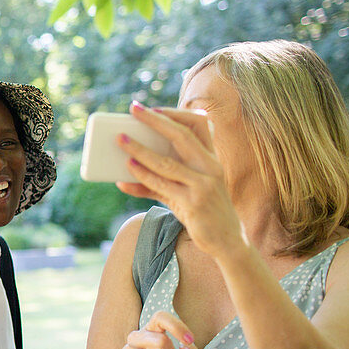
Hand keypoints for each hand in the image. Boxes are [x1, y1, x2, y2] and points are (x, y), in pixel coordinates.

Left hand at [116, 103, 242, 257]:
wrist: (227, 240)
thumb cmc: (201, 210)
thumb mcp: (183, 191)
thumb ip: (156, 182)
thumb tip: (121, 179)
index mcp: (210, 158)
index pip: (199, 124)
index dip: (176, 113)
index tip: (153, 108)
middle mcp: (210, 167)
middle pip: (181, 135)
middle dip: (155, 120)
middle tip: (133, 109)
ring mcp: (203, 185)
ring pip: (166, 162)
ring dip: (140, 149)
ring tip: (121, 140)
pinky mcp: (193, 203)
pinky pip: (162, 186)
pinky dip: (143, 177)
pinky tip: (127, 171)